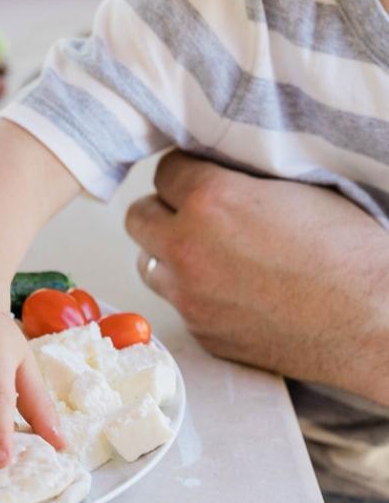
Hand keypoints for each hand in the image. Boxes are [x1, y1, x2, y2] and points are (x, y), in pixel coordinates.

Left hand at [126, 151, 388, 404]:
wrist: (375, 320)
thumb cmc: (350, 251)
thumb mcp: (294, 188)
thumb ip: (239, 178)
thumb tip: (214, 171)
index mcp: (210, 200)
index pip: (164, 170)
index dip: (185, 172)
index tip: (199, 175)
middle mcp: (187, 248)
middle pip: (138, 217)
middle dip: (163, 210)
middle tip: (191, 212)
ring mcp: (188, 296)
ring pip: (148, 263)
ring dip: (169, 253)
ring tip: (206, 252)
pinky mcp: (200, 331)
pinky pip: (177, 303)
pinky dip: (194, 292)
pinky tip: (231, 289)